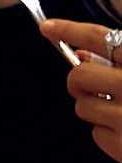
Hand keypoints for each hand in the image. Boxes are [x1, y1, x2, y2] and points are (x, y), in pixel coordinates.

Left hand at [40, 17, 121, 162]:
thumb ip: (118, 60)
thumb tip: (79, 53)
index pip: (99, 36)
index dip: (68, 29)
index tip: (47, 27)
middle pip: (79, 75)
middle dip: (78, 81)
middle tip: (88, 87)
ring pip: (82, 106)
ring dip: (94, 108)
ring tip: (119, 111)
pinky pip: (95, 134)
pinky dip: (107, 133)